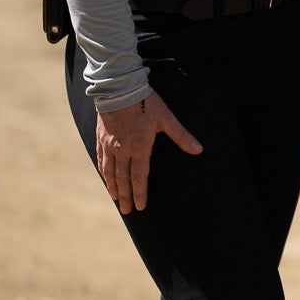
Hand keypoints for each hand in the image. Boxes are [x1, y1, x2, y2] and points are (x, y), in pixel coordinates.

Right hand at [94, 92, 201, 213]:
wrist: (119, 88)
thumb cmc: (146, 102)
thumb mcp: (166, 118)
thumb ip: (181, 136)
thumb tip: (199, 149)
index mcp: (140, 148)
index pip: (139, 177)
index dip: (140, 193)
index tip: (141, 207)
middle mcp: (122, 150)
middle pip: (124, 179)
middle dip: (126, 196)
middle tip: (127, 211)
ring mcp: (110, 145)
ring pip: (110, 172)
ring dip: (114, 187)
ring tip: (116, 199)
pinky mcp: (101, 138)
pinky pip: (101, 160)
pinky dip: (104, 172)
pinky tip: (105, 178)